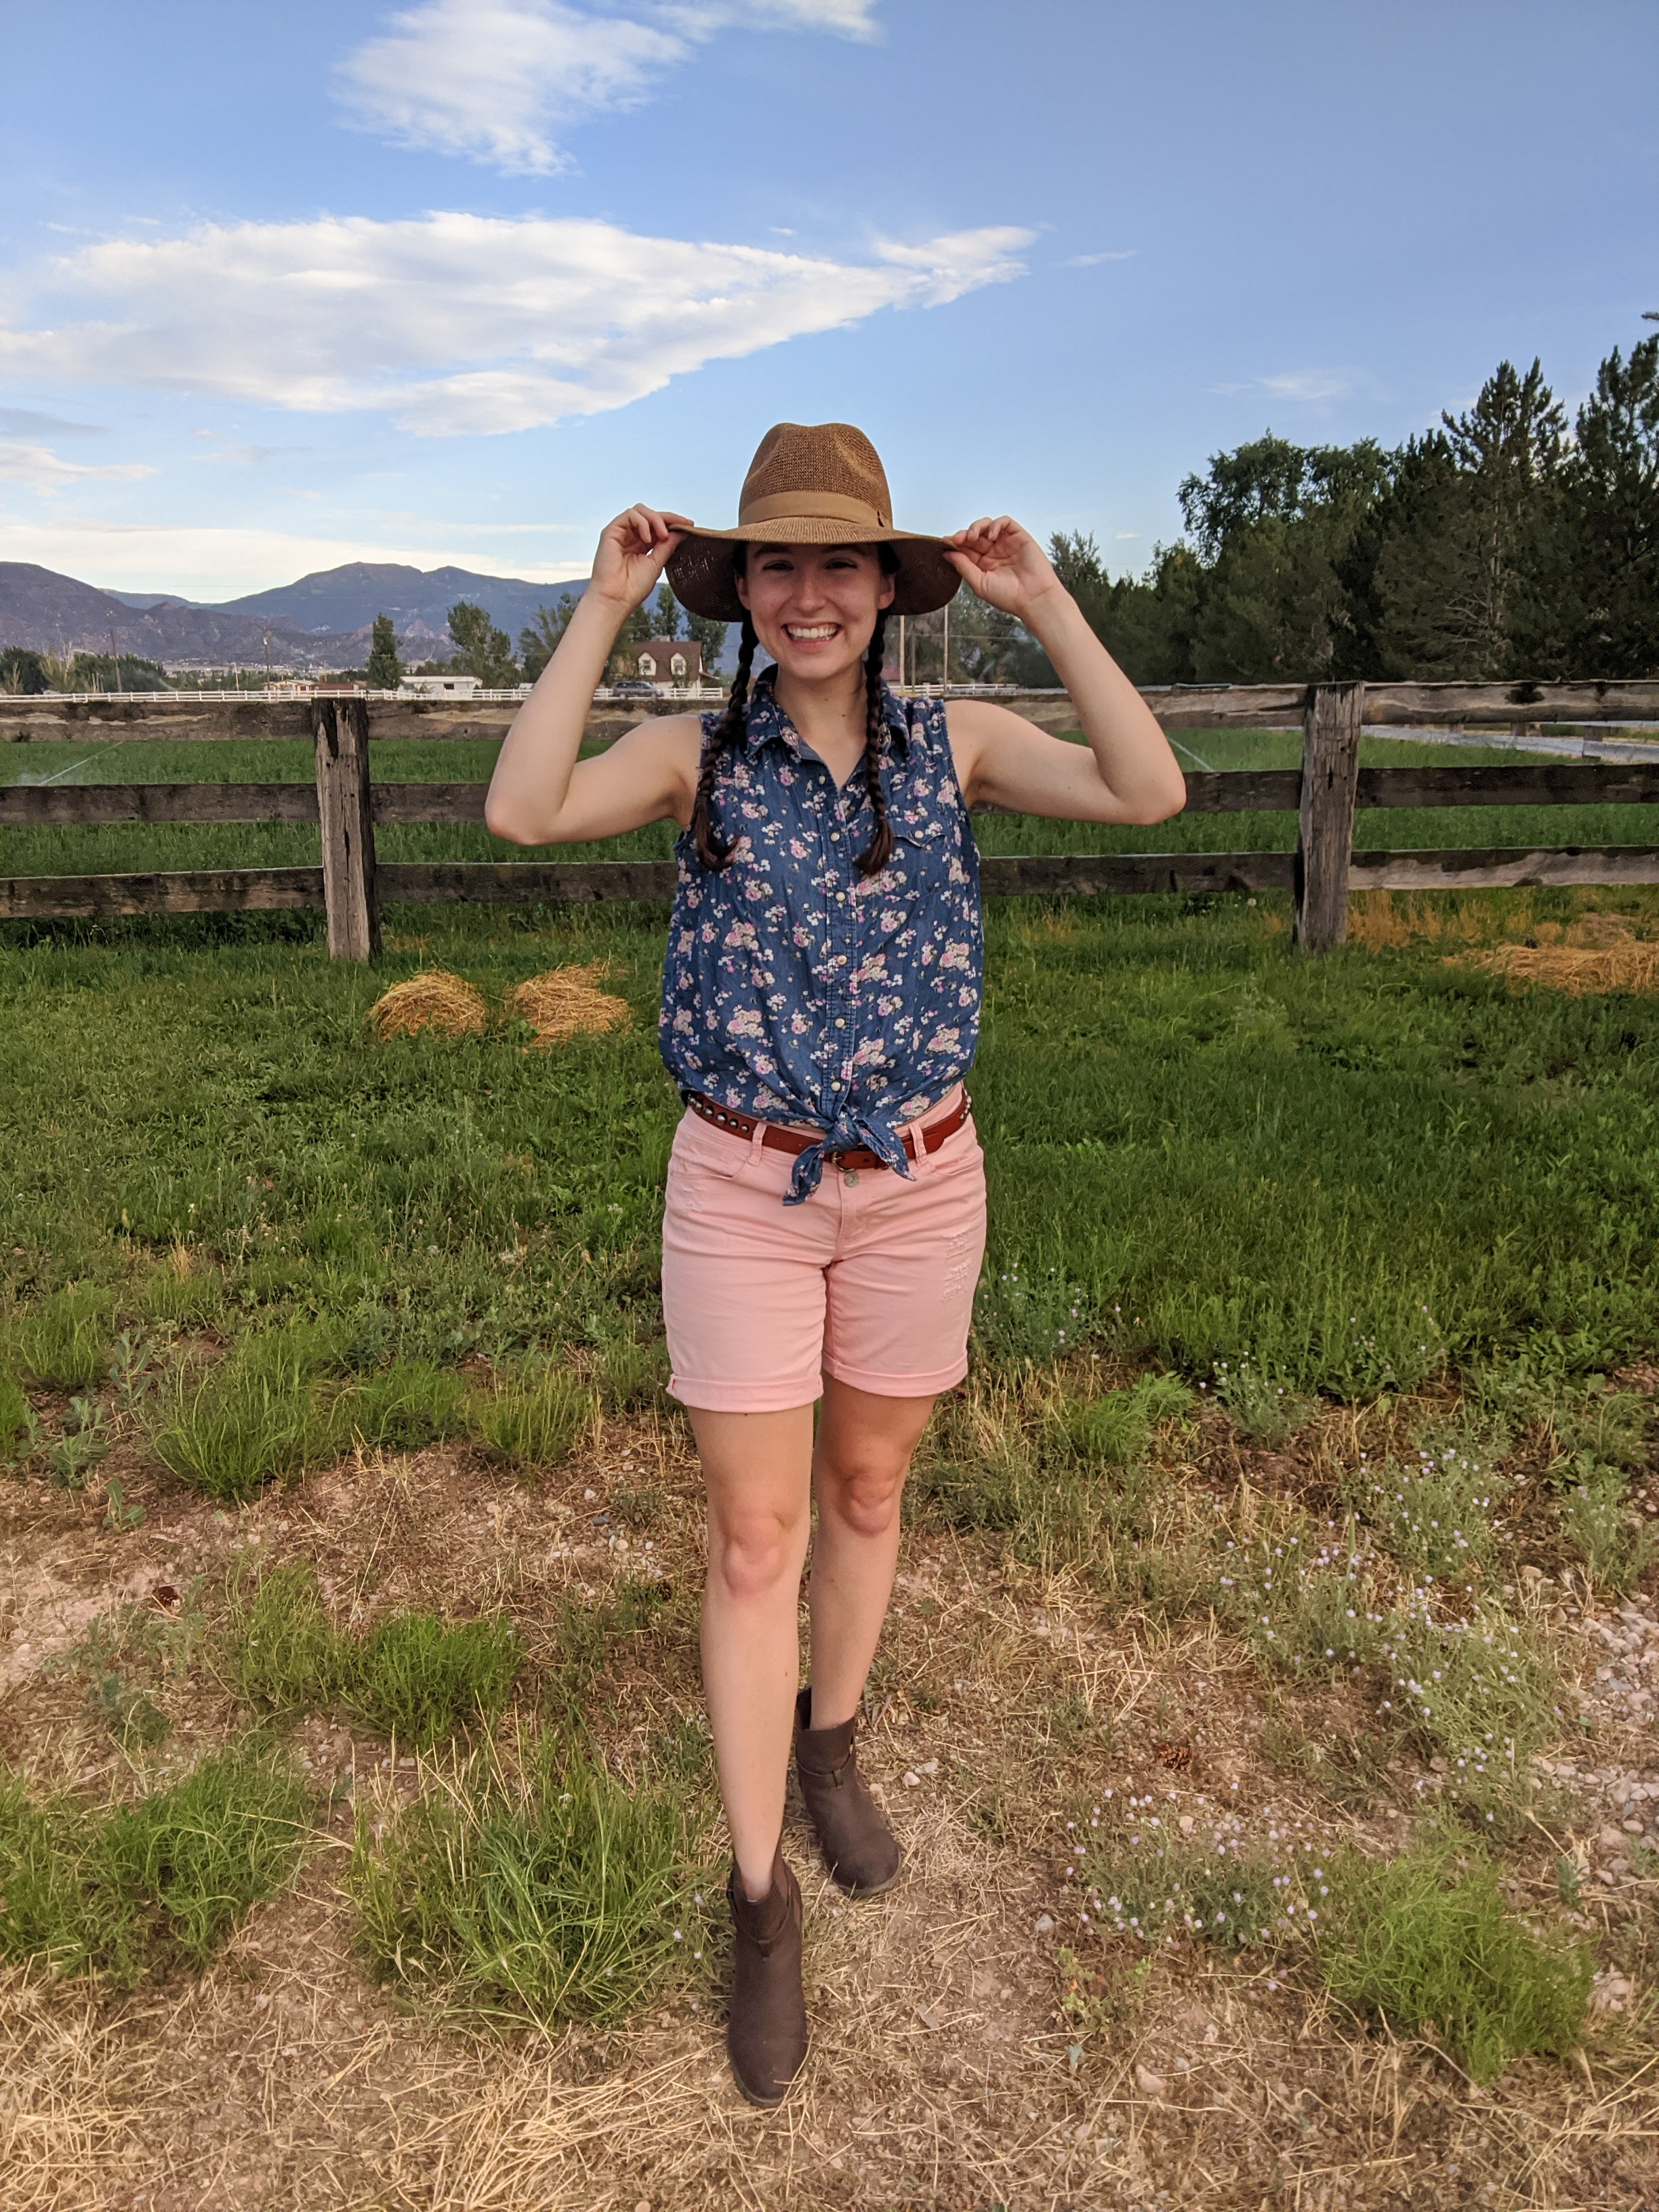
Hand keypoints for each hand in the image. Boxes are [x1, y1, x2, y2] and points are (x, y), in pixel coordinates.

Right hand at [589, 504, 694, 614]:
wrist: (616, 599)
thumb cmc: (633, 587)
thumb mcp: (657, 563)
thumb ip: (668, 545)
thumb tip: (682, 530)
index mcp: (641, 544)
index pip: (658, 525)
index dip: (673, 522)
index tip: (690, 524)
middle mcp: (630, 536)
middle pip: (650, 514)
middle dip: (667, 518)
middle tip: (681, 526)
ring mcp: (620, 533)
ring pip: (640, 511)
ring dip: (656, 519)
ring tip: (663, 536)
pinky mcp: (611, 532)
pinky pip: (630, 515)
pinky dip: (643, 523)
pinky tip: (647, 538)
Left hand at [944, 516, 1063, 621]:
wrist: (1033, 598)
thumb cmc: (1008, 596)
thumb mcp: (979, 583)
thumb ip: (963, 566)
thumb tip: (946, 553)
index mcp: (982, 564)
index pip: (965, 548)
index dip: (954, 544)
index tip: (945, 544)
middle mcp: (993, 552)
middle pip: (973, 535)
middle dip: (962, 535)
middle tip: (956, 540)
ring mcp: (1006, 543)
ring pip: (986, 525)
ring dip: (976, 527)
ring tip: (972, 537)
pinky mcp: (1019, 536)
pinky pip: (1005, 522)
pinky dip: (995, 524)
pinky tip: (990, 536)